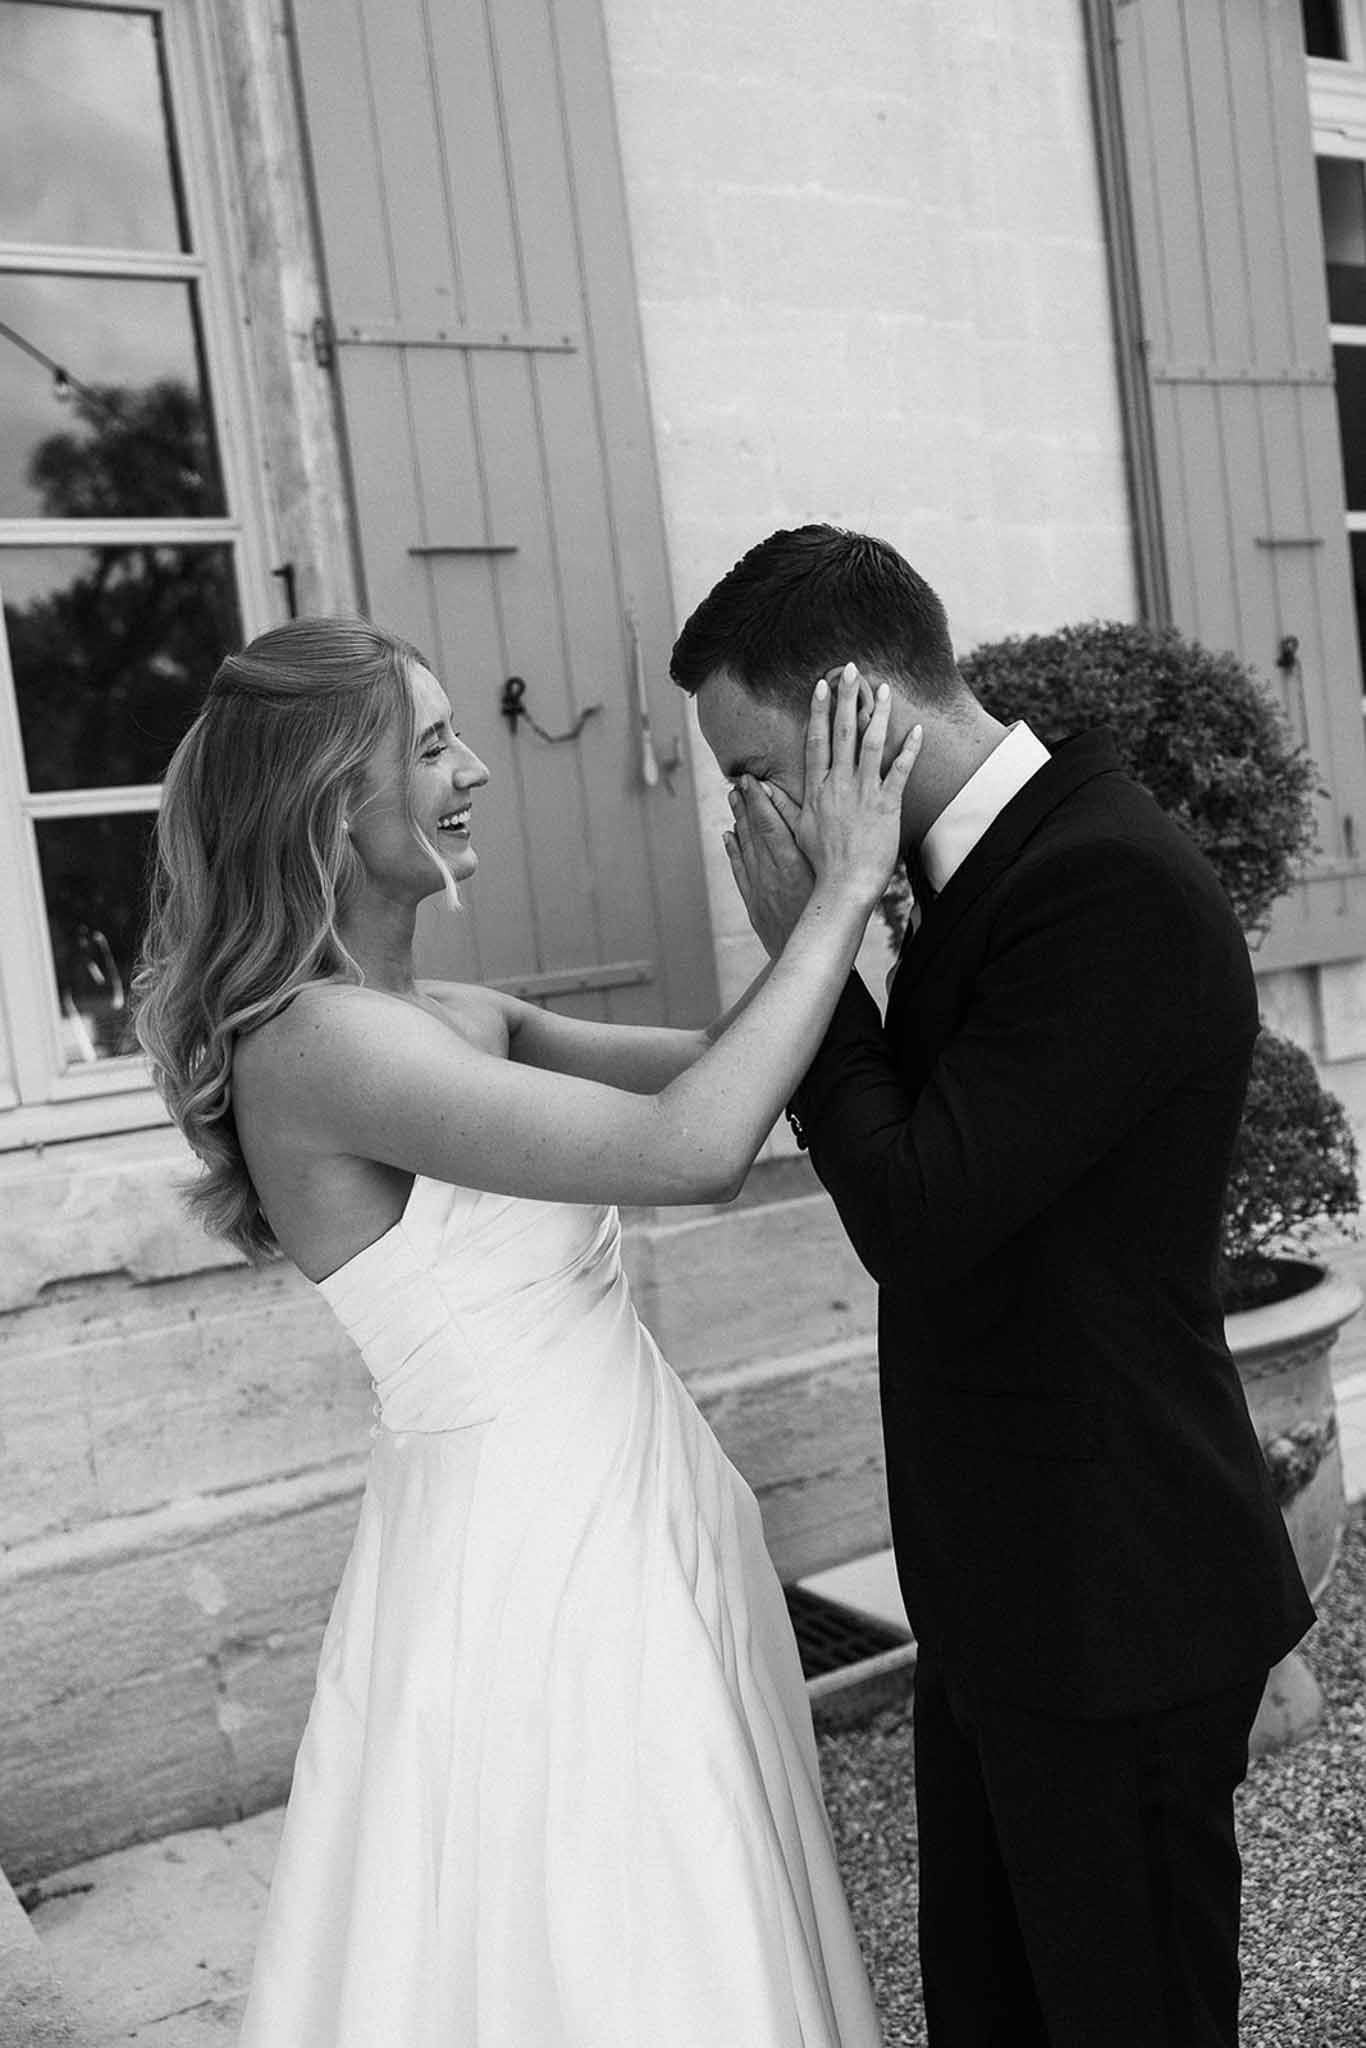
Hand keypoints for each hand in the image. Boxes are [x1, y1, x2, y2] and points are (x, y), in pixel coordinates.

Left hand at [724, 777, 814, 958]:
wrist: (811, 951)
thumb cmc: (828, 912)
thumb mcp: (825, 875)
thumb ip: (811, 843)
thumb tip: (801, 814)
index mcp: (792, 865)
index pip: (770, 825)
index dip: (758, 800)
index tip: (751, 780)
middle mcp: (772, 875)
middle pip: (754, 833)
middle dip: (745, 805)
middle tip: (738, 783)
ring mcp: (760, 890)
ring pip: (745, 849)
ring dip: (738, 822)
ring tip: (733, 799)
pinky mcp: (754, 904)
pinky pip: (740, 872)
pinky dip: (733, 852)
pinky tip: (728, 836)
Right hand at [795, 662, 920, 903]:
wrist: (843, 885)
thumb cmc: (820, 862)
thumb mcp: (795, 831)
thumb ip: (779, 805)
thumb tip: (757, 788)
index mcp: (817, 789)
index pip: (817, 741)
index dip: (819, 710)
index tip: (821, 685)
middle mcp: (839, 785)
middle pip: (842, 733)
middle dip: (846, 698)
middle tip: (850, 669)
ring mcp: (863, 794)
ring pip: (871, 744)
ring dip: (877, 713)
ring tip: (882, 687)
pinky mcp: (887, 806)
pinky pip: (900, 772)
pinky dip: (909, 749)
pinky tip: (916, 728)